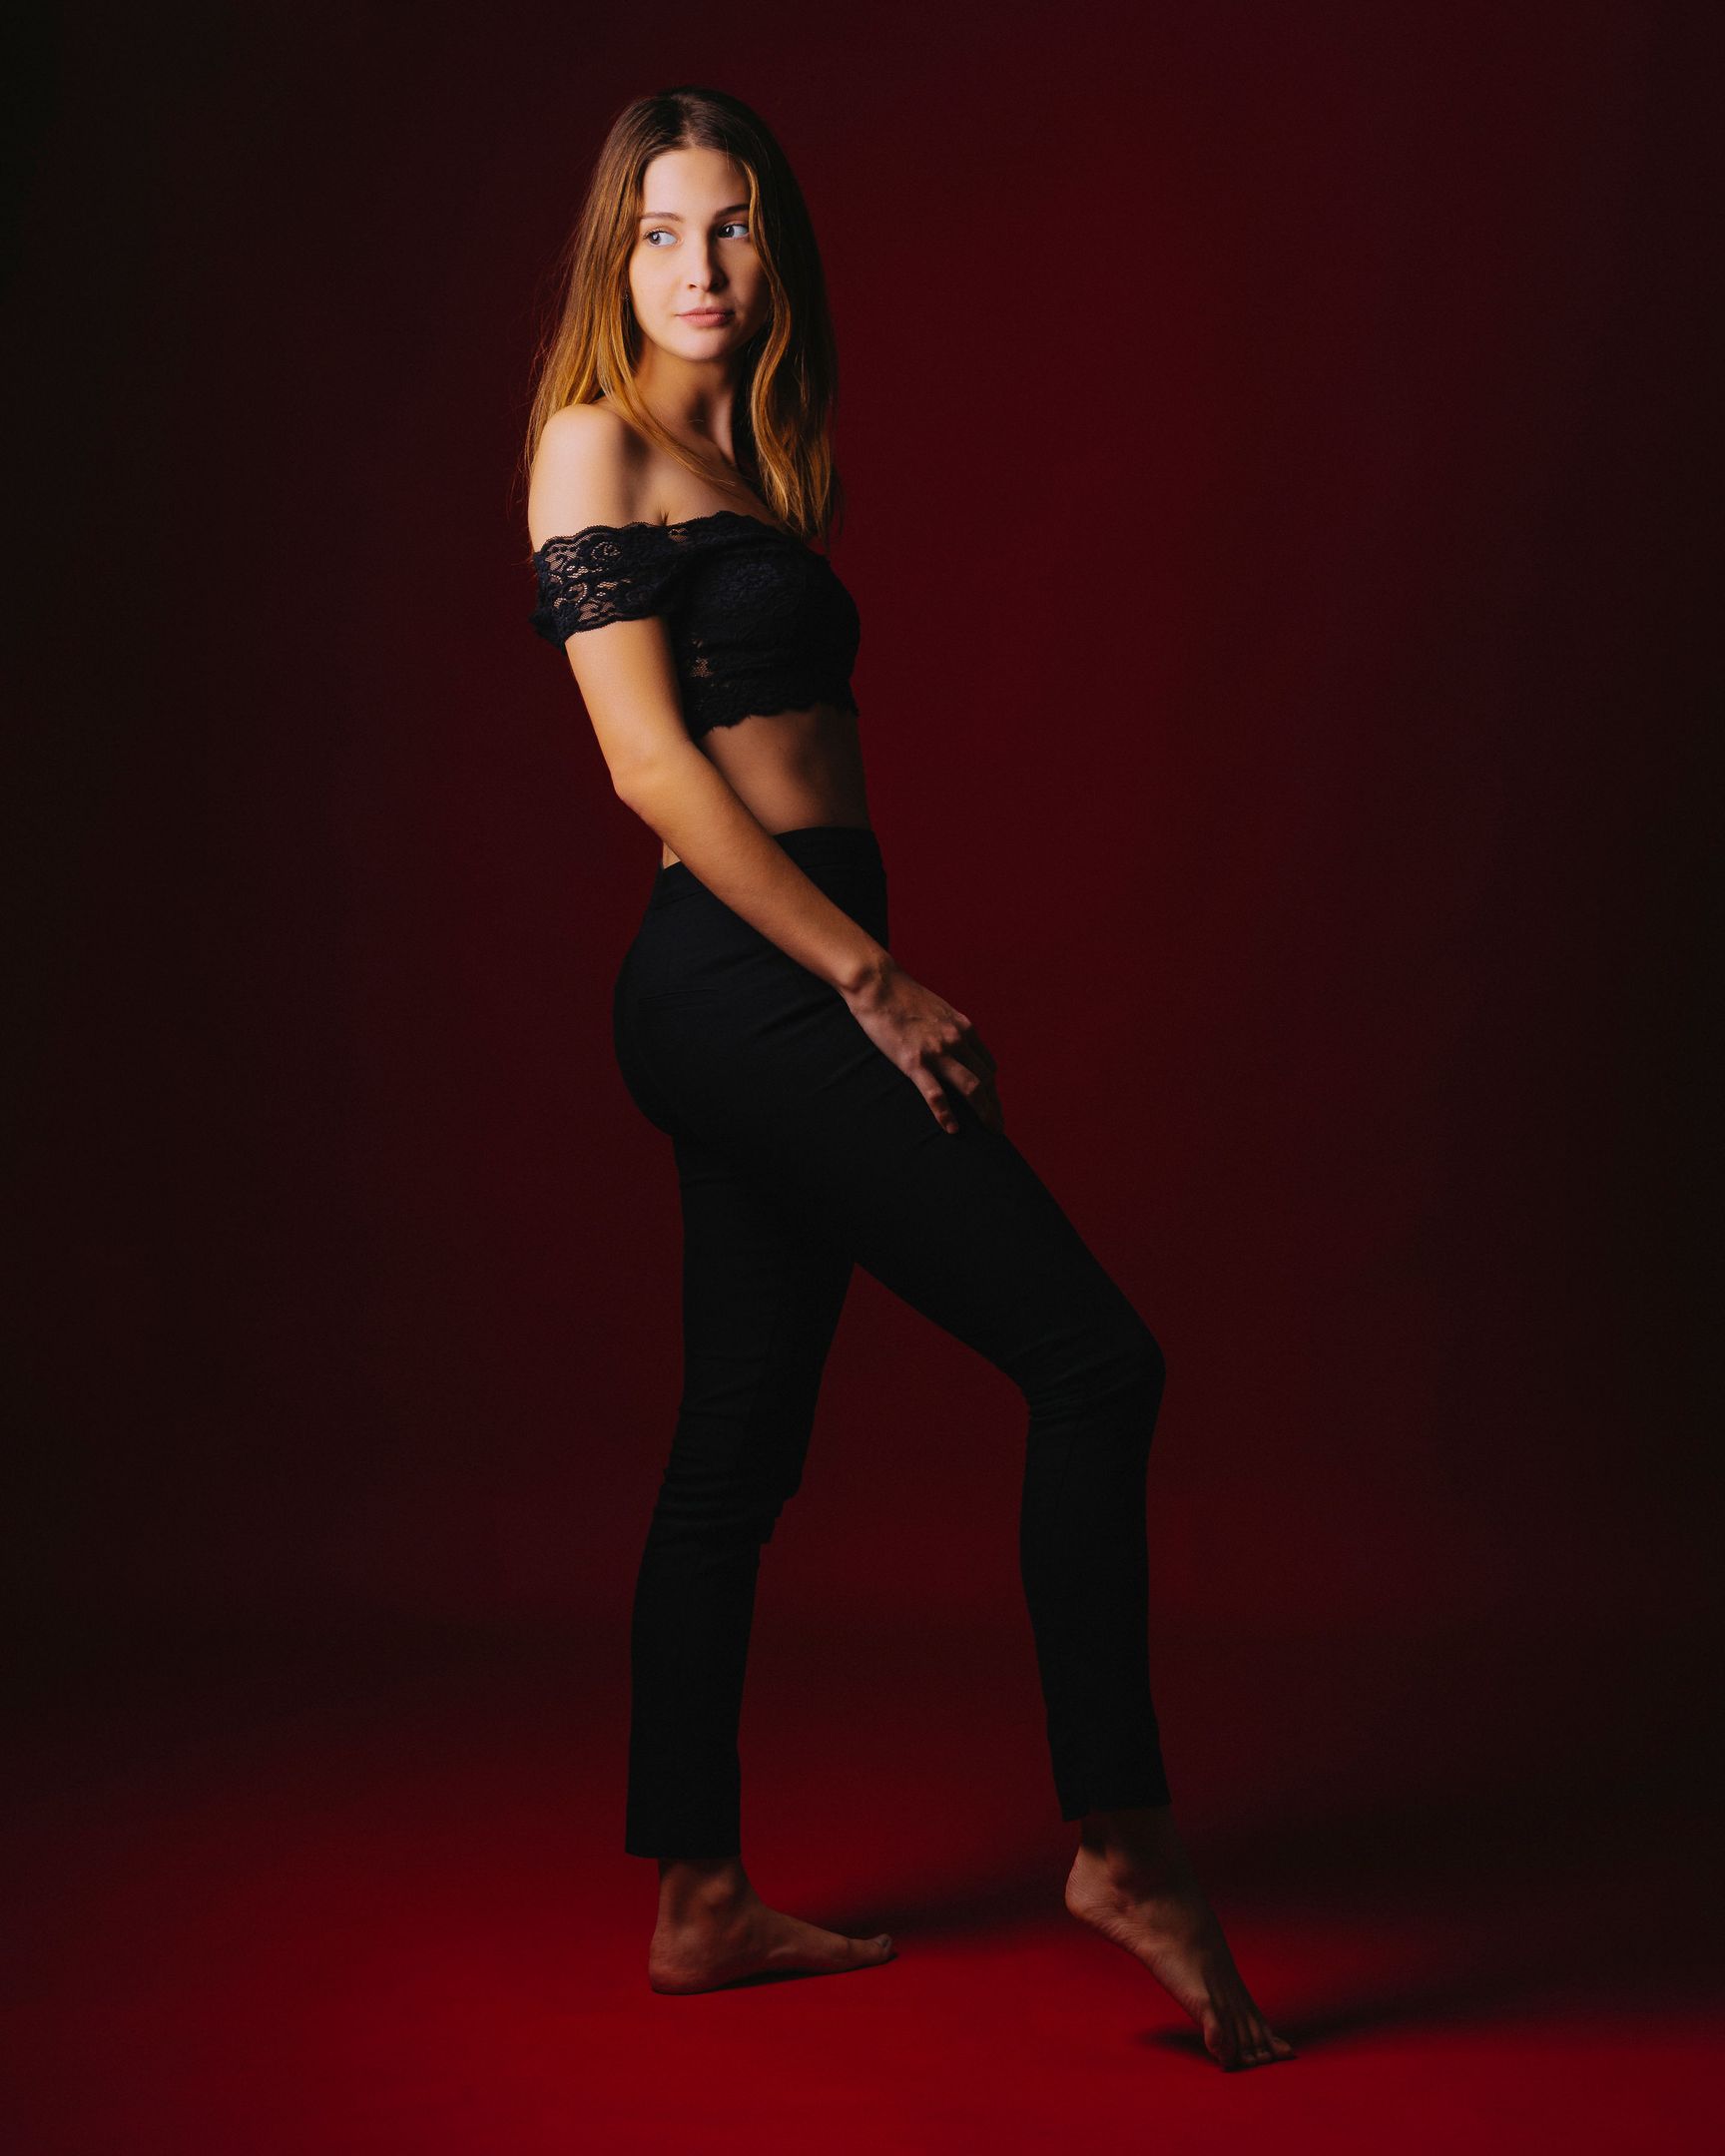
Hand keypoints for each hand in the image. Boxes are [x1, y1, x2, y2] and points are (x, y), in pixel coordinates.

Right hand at [844, 960, 1003, 1135]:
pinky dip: (946, 1114)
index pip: (987, 1064)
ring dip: (985, 1112)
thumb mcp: (938, 1009)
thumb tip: (953, 1044)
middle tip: (997, 1126)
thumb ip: (949, 1028)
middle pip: (986, 1079)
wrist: (878, 984)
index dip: (992, 1087)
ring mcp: (937, 1051)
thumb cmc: (903, 996)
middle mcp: (956, 1040)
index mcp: (963, 1028)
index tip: (990, 1103)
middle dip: (995, 1105)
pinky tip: (953, 1129)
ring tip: (990, 1131)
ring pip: (971, 1088)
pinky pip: (936, 1094)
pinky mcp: (914, 1061)